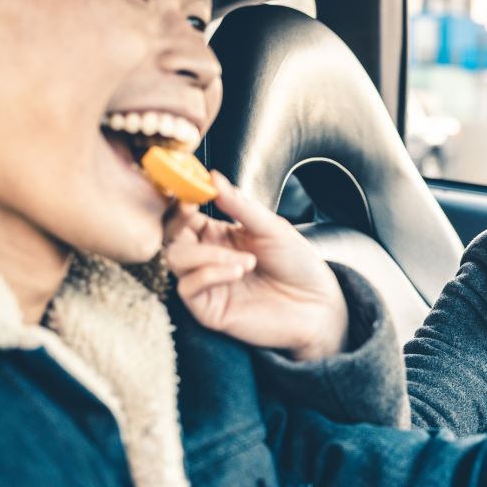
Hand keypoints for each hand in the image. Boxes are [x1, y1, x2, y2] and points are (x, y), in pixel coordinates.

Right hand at [163, 172, 348, 359]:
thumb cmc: (297, 265)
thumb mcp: (272, 228)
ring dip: (207, 254)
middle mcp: (208, 257)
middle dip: (180, 222)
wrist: (316, 304)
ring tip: (247, 260)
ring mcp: (206, 283)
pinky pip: (188, 287)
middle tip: (195, 213)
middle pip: (170, 235)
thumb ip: (240, 206)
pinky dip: (209, 274)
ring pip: (176, 259)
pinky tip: (237, 272)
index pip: (185, 215)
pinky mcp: (207, 309)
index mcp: (219, 234)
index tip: (190, 191)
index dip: (182, 200)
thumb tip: (213, 177)